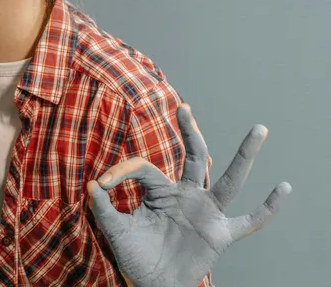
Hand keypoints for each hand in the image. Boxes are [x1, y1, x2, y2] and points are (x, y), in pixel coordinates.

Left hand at [87, 105, 291, 286]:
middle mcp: (186, 195)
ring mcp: (206, 213)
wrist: (154, 284)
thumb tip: (92, 184)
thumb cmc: (136, 256)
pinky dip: (267, 208)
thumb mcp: (115, 231)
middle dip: (191, 131)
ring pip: (230, 181)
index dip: (121, 172)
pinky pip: (250, 221)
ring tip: (260, 129)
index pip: (143, 167)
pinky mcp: (221, 234)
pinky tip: (283, 188)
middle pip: (194, 157)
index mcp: (158, 191)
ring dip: (244, 155)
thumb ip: (103, 208)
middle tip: (184, 106)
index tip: (102, 185)